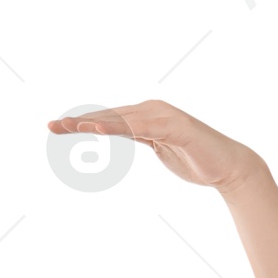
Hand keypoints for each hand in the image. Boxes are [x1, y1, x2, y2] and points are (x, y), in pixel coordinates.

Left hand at [46, 100, 261, 194]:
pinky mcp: (176, 128)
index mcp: (146, 116)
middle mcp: (152, 110)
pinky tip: (103, 130)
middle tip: (51, 126)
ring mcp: (164, 117)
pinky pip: (144, 128)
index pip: (108, 119)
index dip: (81, 123)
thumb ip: (142, 137)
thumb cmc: (193, 159)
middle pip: (109, 116)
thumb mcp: (159, 148)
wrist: (226, 166)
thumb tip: (125, 133)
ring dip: (97, 122)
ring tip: (72, 127)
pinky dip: (122, 127)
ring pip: (123, 119)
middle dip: (79, 121)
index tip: (54, 128)